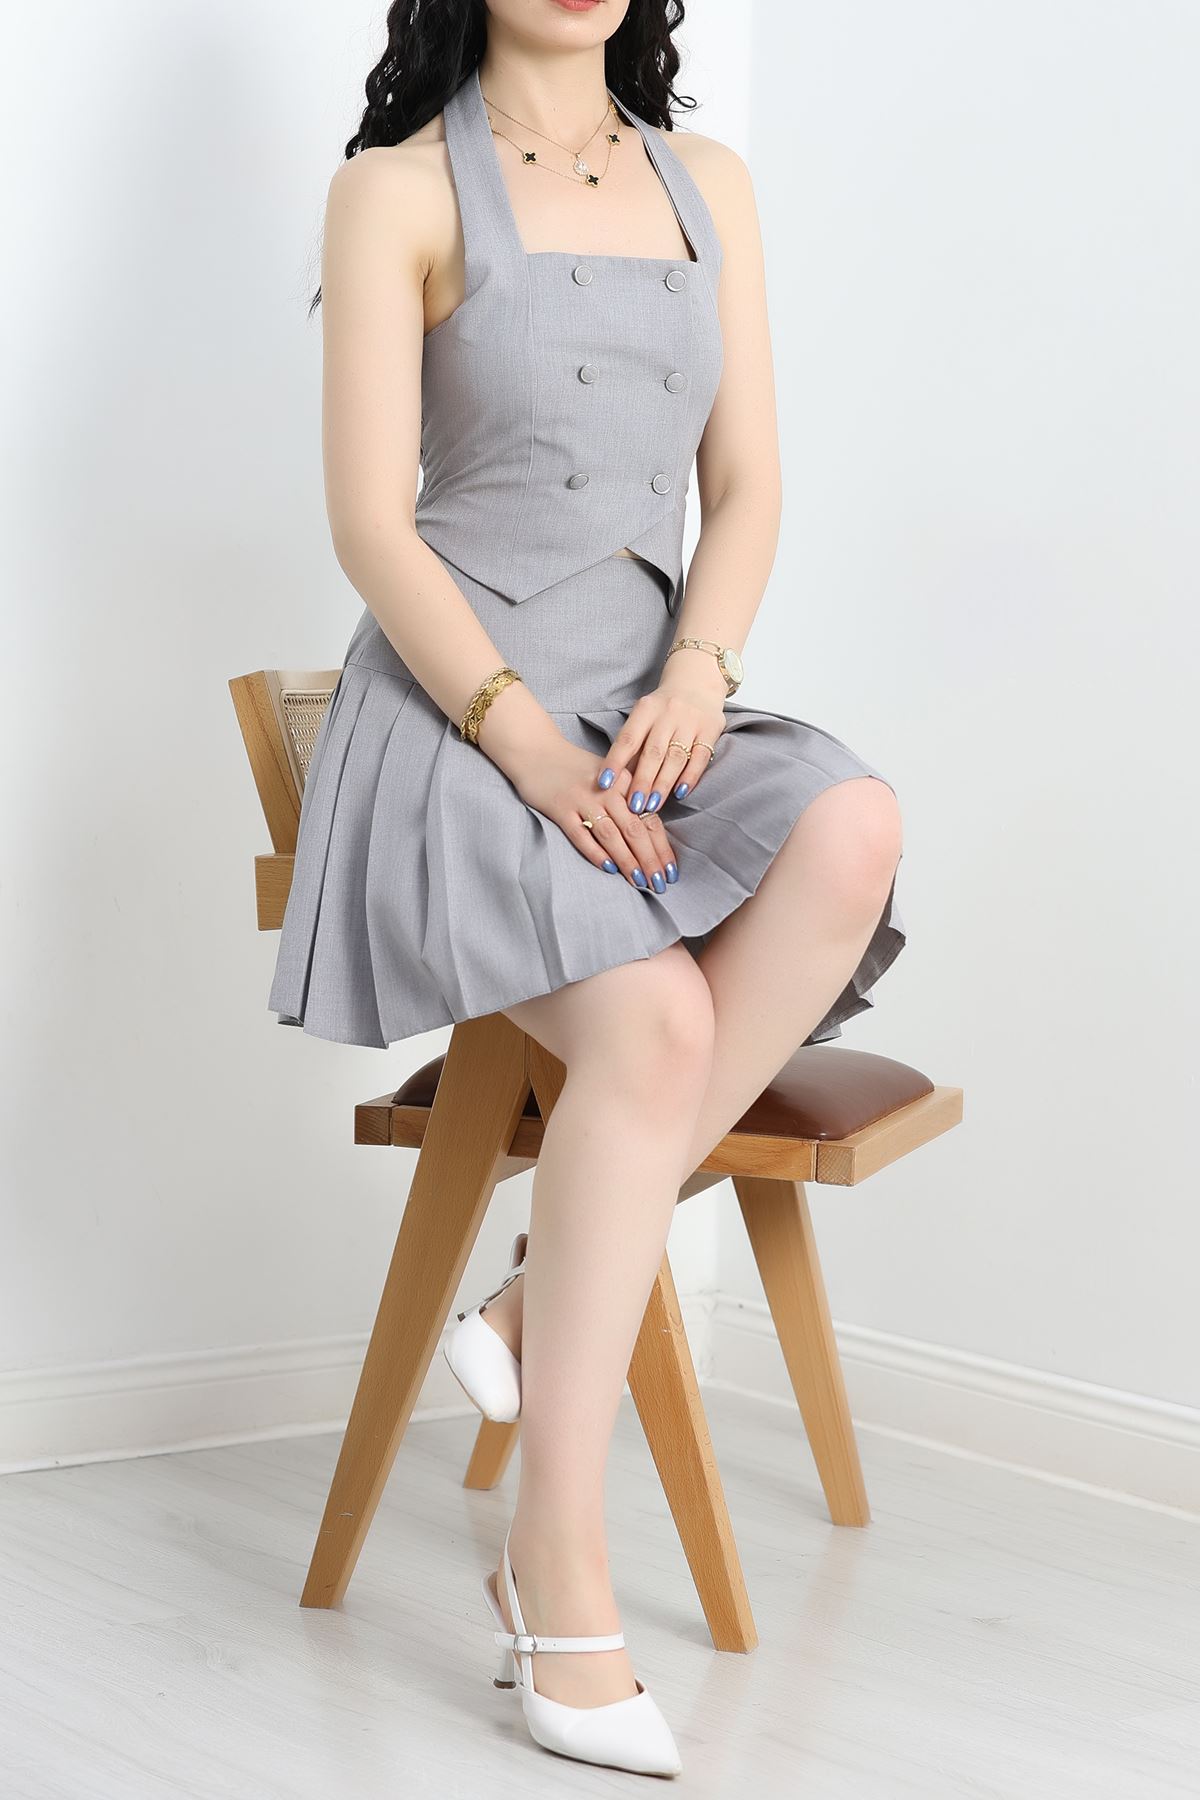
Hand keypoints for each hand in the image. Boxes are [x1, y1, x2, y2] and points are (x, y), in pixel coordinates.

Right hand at [500, 729, 680, 894]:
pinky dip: (595, 852)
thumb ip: (629, 800)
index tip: (671, 872)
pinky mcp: (561, 808)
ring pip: (611, 834)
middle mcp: (607, 790)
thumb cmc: (577, 769)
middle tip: (660, 884)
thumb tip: (651, 838)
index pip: (650, 820)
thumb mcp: (610, 776)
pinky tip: (609, 868)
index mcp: (625, 782)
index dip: (662, 849)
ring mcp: (583, 799)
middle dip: (650, 860)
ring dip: (627, 860)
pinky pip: (581, 835)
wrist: (536, 750)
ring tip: (640, 881)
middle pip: (635, 829)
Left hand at [597, 653, 727, 812]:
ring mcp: (691, 720)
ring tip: (652, 805)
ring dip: (663, 784)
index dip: (615, 762)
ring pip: (676, 757)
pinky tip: (680, 793)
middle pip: (653, 752)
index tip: (605, 784)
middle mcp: (669, 713)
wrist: (697, 682)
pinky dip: (690, 777)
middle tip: (633, 806)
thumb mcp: (644, 716)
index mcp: (646, 708)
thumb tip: (617, 779)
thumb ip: (634, 743)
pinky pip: (700, 757)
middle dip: (642, 781)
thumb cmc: (663, 708)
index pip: (628, 739)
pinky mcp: (711, 729)